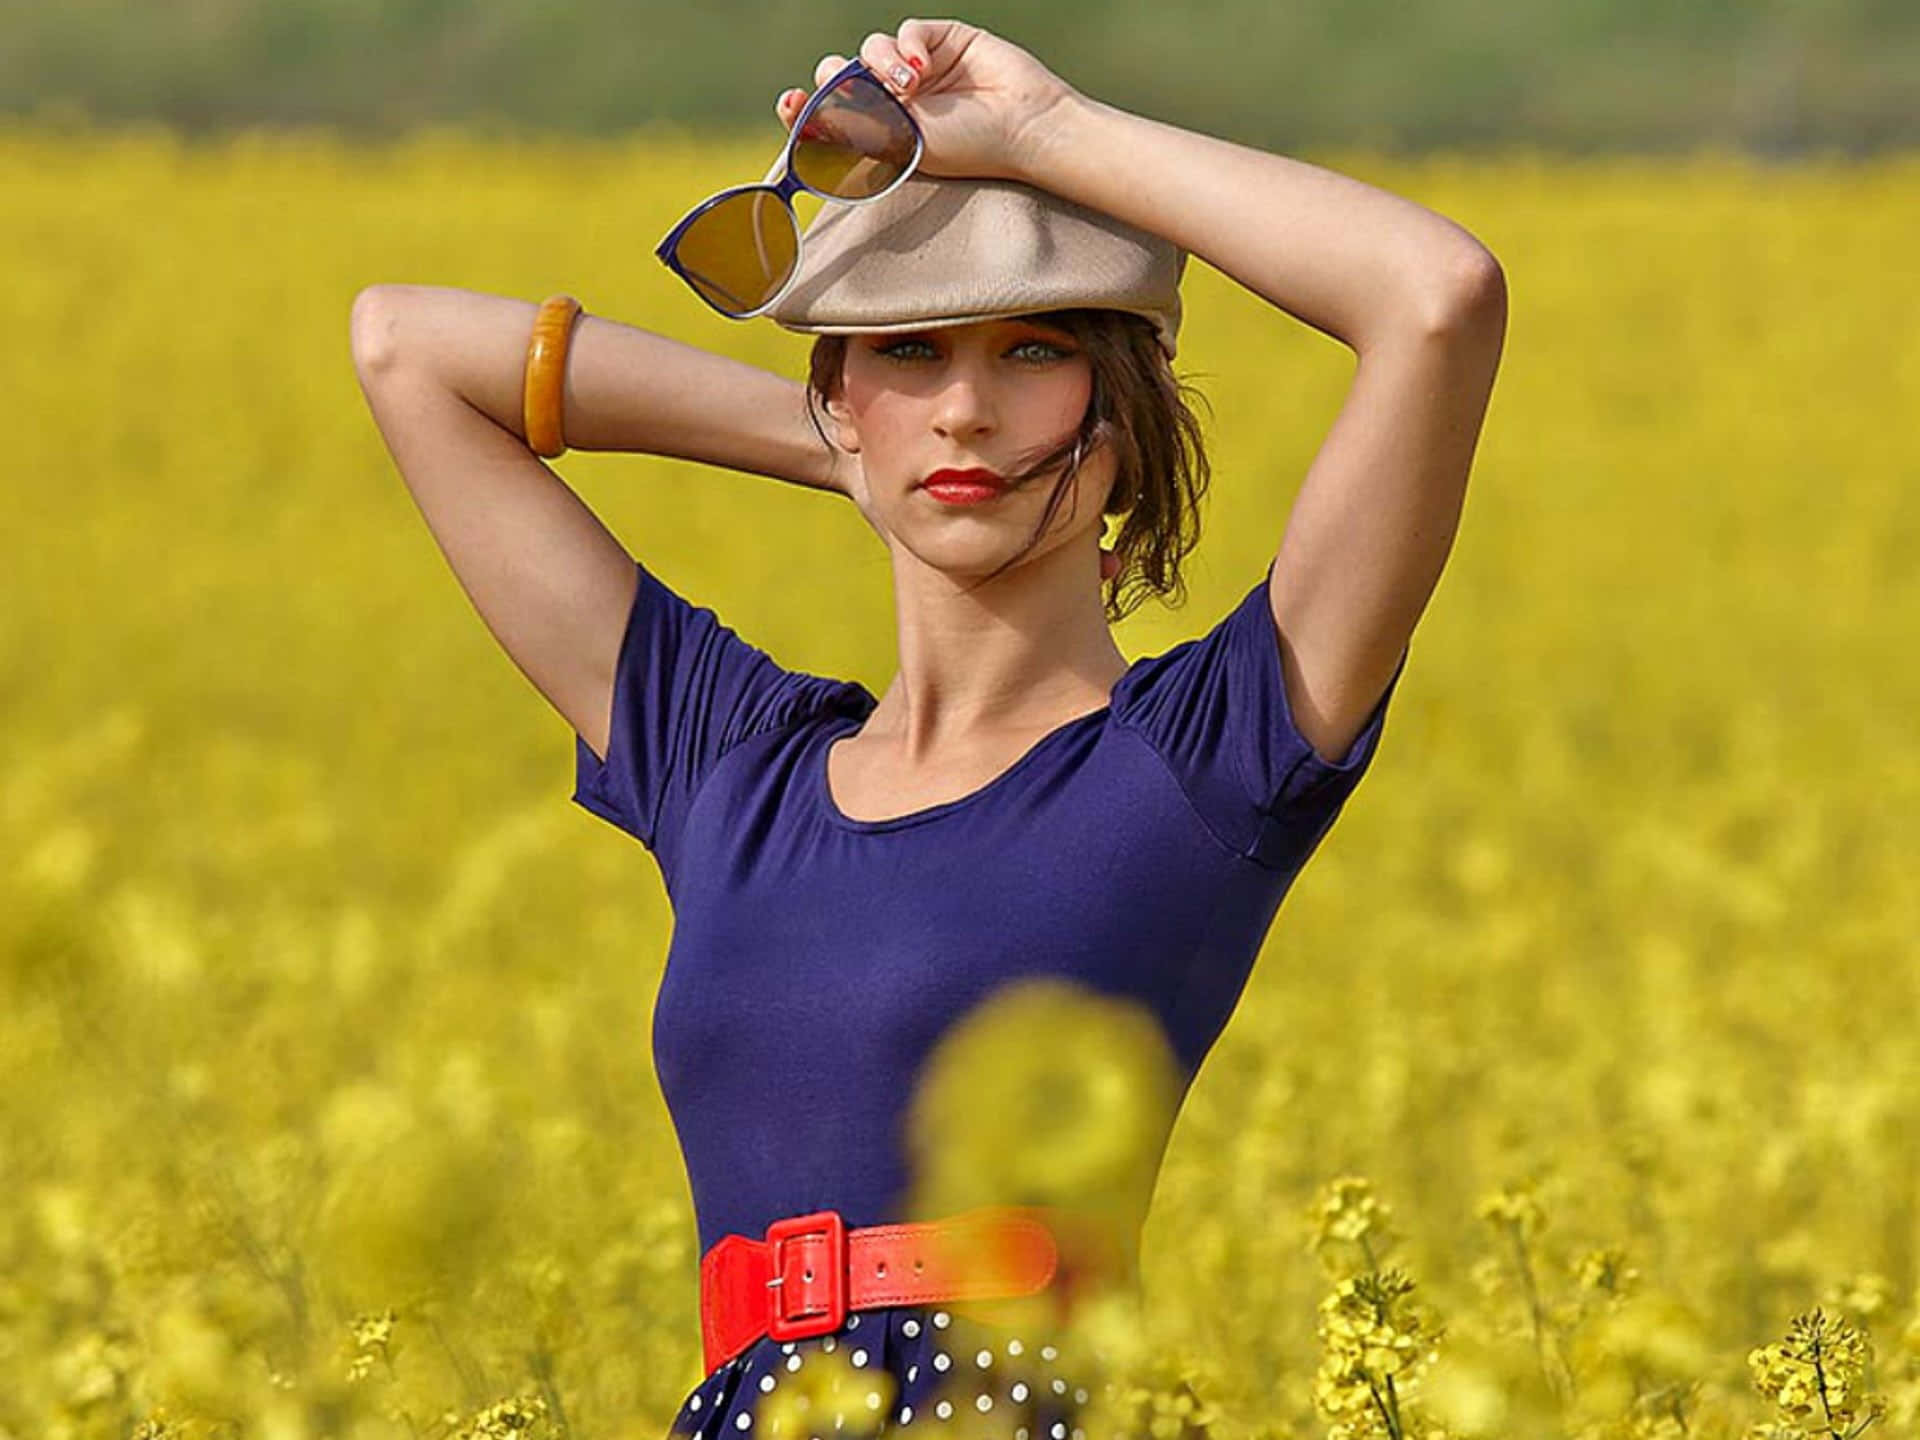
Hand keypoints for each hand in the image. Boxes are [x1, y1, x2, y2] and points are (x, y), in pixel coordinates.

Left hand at [774, 19, 1078, 182]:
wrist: (1023, 124)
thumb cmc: (968, 148)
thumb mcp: (904, 146)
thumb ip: (857, 128)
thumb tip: (809, 111)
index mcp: (881, 134)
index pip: (830, 118)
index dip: (805, 110)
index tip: (790, 103)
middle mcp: (893, 101)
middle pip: (840, 75)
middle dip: (837, 78)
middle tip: (851, 90)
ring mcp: (915, 69)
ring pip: (868, 49)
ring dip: (879, 63)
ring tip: (909, 86)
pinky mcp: (939, 41)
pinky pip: (904, 31)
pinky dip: (906, 45)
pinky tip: (923, 68)